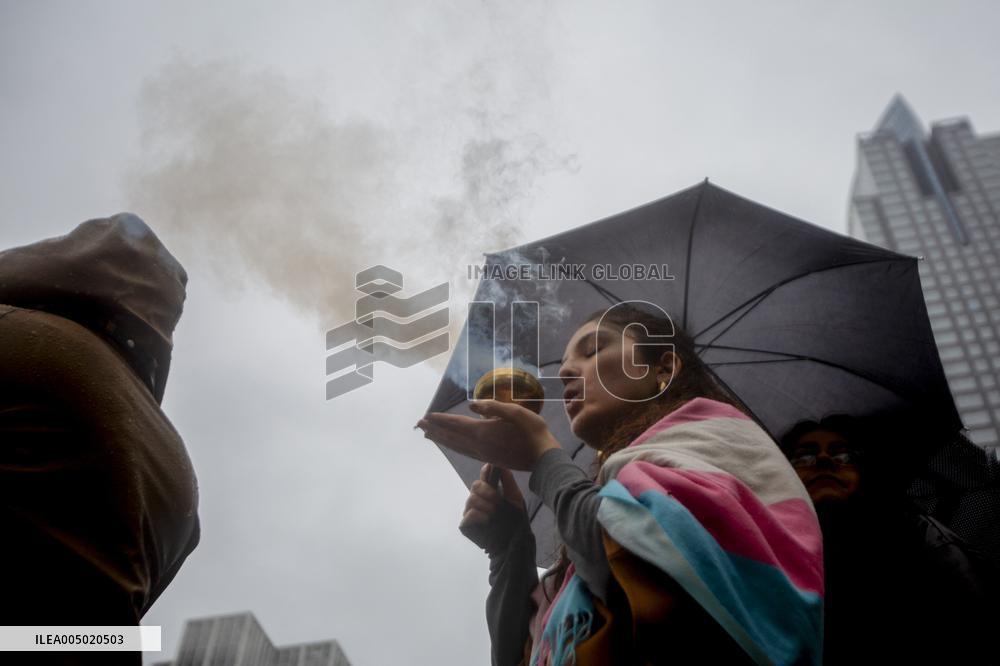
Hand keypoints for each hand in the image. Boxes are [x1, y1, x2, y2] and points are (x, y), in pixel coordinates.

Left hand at [416, 399, 560, 470]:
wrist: (544, 459)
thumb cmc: (533, 432)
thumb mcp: (516, 413)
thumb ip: (493, 407)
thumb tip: (472, 405)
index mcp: (484, 432)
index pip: (457, 424)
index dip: (441, 419)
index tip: (427, 415)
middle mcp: (479, 445)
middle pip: (451, 437)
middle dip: (435, 429)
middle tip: (419, 424)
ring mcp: (483, 454)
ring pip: (456, 446)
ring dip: (441, 439)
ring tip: (428, 434)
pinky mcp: (489, 459)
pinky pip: (464, 452)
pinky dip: (453, 447)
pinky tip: (451, 445)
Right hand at [459, 464, 528, 552]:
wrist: (512, 542)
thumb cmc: (515, 520)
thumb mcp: (515, 498)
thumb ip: (508, 481)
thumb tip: (500, 463)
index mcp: (489, 491)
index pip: (484, 475)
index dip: (486, 472)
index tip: (491, 471)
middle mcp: (478, 499)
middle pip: (475, 485)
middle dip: (488, 492)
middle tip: (497, 501)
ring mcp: (470, 511)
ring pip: (472, 499)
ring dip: (486, 506)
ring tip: (494, 514)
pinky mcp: (465, 524)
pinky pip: (469, 514)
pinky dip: (480, 516)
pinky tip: (487, 521)